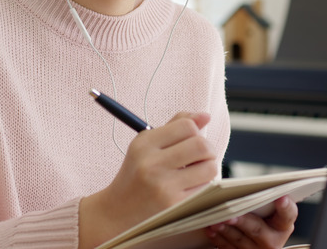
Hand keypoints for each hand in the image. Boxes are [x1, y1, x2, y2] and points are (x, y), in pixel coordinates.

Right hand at [80, 112, 218, 247]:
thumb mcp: (147, 145)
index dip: (195, 131)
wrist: (117, 212)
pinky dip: (203, 185)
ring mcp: (163, 186)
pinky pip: (205, 188)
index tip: (190, 140)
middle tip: (201, 156)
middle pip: (202, 145)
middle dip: (208, 149)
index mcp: (144, 143)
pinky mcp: (174, 205)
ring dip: (208, 168)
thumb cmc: (137, 173)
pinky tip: (189, 187)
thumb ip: (176, 126)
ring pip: (209, 167)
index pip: (187, 126)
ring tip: (196, 171)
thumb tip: (205, 116)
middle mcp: (152, 163)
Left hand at [204, 195, 298, 248]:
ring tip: (215, 221)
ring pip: (240, 240)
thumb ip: (262, 200)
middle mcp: (273, 240)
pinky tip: (210, 229)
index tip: (281, 198)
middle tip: (229, 215)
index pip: (288, 214)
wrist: (258, 240)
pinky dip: (219, 238)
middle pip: (257, 229)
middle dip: (242, 221)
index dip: (285, 206)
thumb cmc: (261, 217)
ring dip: (225, 230)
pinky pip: (229, 248)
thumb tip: (243, 188)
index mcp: (283, 225)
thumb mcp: (268, 210)